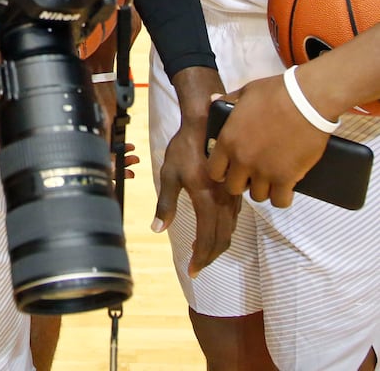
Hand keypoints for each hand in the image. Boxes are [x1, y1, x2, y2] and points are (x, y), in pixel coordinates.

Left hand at [151, 66, 238, 276]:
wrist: (207, 122)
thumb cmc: (184, 147)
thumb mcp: (169, 174)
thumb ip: (165, 203)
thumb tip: (157, 230)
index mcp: (207, 199)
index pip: (207, 239)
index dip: (200, 258)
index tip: (192, 271)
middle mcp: (224, 201)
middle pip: (222, 240)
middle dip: (209, 257)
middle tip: (196, 267)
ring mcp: (233, 196)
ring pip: (229, 230)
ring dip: (216, 245)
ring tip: (201, 253)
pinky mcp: (235, 190)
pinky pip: (232, 218)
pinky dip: (223, 231)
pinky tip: (212, 230)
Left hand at [206, 76, 329, 208]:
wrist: (306, 100)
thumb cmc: (275, 93)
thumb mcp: (245, 92)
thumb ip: (227, 100)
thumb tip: (213, 99)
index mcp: (228, 140)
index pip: (214, 170)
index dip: (221, 172)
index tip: (230, 170)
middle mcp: (242, 159)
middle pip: (233, 188)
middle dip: (241, 183)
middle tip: (251, 175)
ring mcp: (264, 171)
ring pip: (257, 196)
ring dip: (263, 189)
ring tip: (270, 180)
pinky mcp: (286, 178)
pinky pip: (280, 201)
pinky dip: (282, 197)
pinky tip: (285, 188)